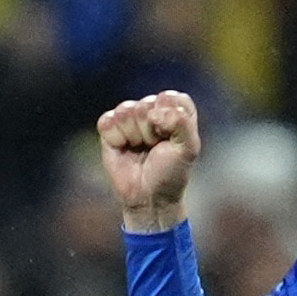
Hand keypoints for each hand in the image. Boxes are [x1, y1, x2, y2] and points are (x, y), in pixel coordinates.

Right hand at [94, 89, 203, 229]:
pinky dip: (116, 137)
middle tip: (155, 148)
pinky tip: (124, 148)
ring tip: (140, 148)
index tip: (171, 139)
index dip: (171, 119)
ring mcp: (129, 118)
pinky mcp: (109, 128)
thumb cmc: (171, 173)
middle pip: (147, 104)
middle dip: (152, 130)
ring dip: (135, 135)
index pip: (171, 98)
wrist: (149, 197)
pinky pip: (108, 121)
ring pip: (127, 110)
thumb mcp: (188, 149)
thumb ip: (182, 124)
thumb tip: (154, 112)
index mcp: (175, 110)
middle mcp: (152, 110)